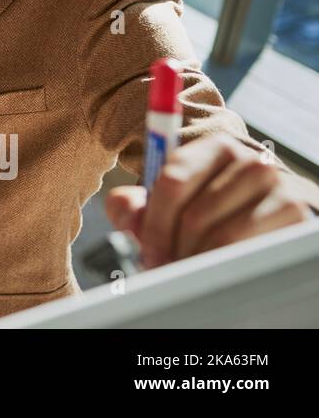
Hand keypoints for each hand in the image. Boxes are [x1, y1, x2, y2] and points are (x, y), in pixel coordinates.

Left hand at [105, 132, 316, 267]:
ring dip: (196, 261)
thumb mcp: (177, 202)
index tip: (146, 251)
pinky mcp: (296, 213)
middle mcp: (250, 160)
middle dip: (172, 249)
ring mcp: (277, 185)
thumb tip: (124, 212)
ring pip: (220, 235)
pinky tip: (215, 271)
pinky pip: (248, 249)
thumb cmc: (220, 210)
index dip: (154, 222)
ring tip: (186, 273)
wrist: (278, 216)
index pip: (173, 180)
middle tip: (163, 270)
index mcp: (215, 148)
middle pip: (195, 214)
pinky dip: (223, 266)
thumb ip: (139, 205)